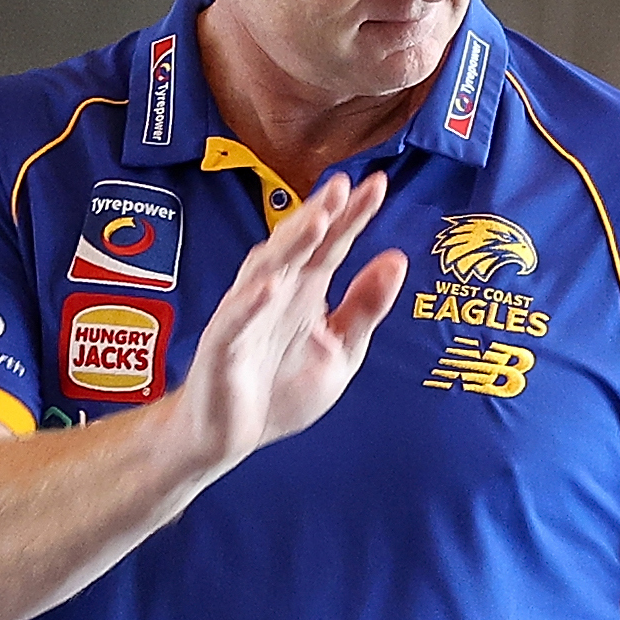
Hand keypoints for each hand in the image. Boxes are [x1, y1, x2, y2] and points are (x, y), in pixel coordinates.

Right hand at [159, 172, 408, 474]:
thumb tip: (396, 259)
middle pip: (299, 246)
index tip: (378, 184)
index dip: (353, 215)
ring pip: (266, 271)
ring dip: (289, 245)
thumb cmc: (278, 388)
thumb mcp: (340, 351)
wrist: (229, 436)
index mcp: (305, 291)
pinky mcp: (222, 349)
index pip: (332, 245)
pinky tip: (268, 288)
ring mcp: (246, 317)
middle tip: (341, 185)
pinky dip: (249, 304)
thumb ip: (365, 308)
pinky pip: (234, 322)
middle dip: (319, 214)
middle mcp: (275, 294)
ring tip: (316, 220)